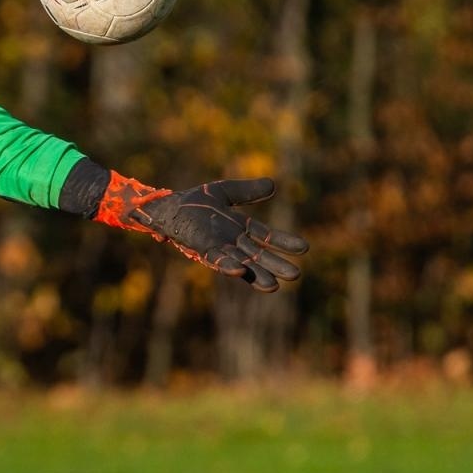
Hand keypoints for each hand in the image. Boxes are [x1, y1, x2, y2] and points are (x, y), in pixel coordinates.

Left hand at [134, 178, 307, 292]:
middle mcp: (232, 241)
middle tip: (295, 276)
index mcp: (240, 228)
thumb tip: (274, 185)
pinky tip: (240, 271)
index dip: (283, 242)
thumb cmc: (195, 201)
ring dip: (257, 274)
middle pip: (258, 255)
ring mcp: (218, 247)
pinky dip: (228, 266)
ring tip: (273, 286)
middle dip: (275, 265)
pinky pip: (217, 259)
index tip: (304, 248)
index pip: (266, 237)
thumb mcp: (226, 191)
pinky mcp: (202, 249)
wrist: (169, 206)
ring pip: (242, 263)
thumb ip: (248, 191)